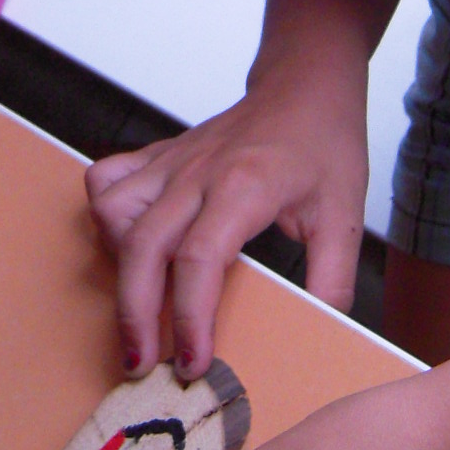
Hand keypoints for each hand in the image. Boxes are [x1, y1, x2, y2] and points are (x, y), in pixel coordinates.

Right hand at [86, 60, 368, 379]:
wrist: (305, 85)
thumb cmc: (323, 145)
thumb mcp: (345, 215)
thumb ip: (333, 279)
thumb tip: (323, 336)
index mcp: (245, 186)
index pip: (199, 259)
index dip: (190, 317)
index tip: (193, 363)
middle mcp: (198, 172)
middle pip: (143, 246)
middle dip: (135, 314)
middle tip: (141, 364)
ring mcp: (172, 162)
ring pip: (113, 211)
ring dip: (116, 266)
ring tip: (136, 307)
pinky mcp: (157, 156)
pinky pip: (107, 181)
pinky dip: (104, 218)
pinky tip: (126, 246)